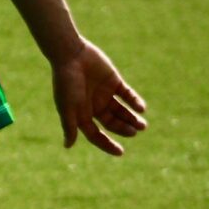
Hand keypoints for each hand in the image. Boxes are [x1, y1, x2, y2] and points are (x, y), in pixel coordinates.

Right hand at [50, 38, 147, 154]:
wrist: (71, 55)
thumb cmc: (66, 82)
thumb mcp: (67, 106)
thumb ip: (70, 125)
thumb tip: (68, 146)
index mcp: (81, 114)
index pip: (96, 134)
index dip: (107, 144)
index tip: (121, 152)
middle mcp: (94, 106)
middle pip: (112, 123)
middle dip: (124, 129)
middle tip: (135, 132)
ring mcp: (105, 94)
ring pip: (122, 111)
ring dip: (132, 118)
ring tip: (143, 125)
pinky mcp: (114, 81)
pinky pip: (127, 95)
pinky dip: (135, 102)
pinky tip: (141, 108)